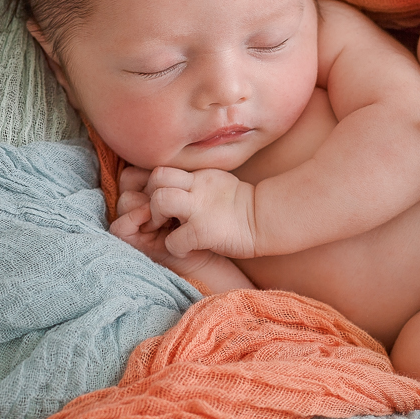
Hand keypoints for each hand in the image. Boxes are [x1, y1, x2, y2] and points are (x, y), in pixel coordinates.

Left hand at [143, 166, 258, 258]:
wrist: (269, 220)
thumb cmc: (243, 208)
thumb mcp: (217, 183)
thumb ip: (195, 182)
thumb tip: (174, 186)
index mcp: (200, 176)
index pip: (162, 169)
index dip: (153, 186)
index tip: (160, 203)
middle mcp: (197, 187)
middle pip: (157, 177)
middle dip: (150, 198)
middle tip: (160, 215)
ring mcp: (200, 208)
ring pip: (160, 200)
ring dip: (156, 217)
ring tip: (168, 228)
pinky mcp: (203, 231)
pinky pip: (173, 240)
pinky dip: (175, 247)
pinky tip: (186, 248)